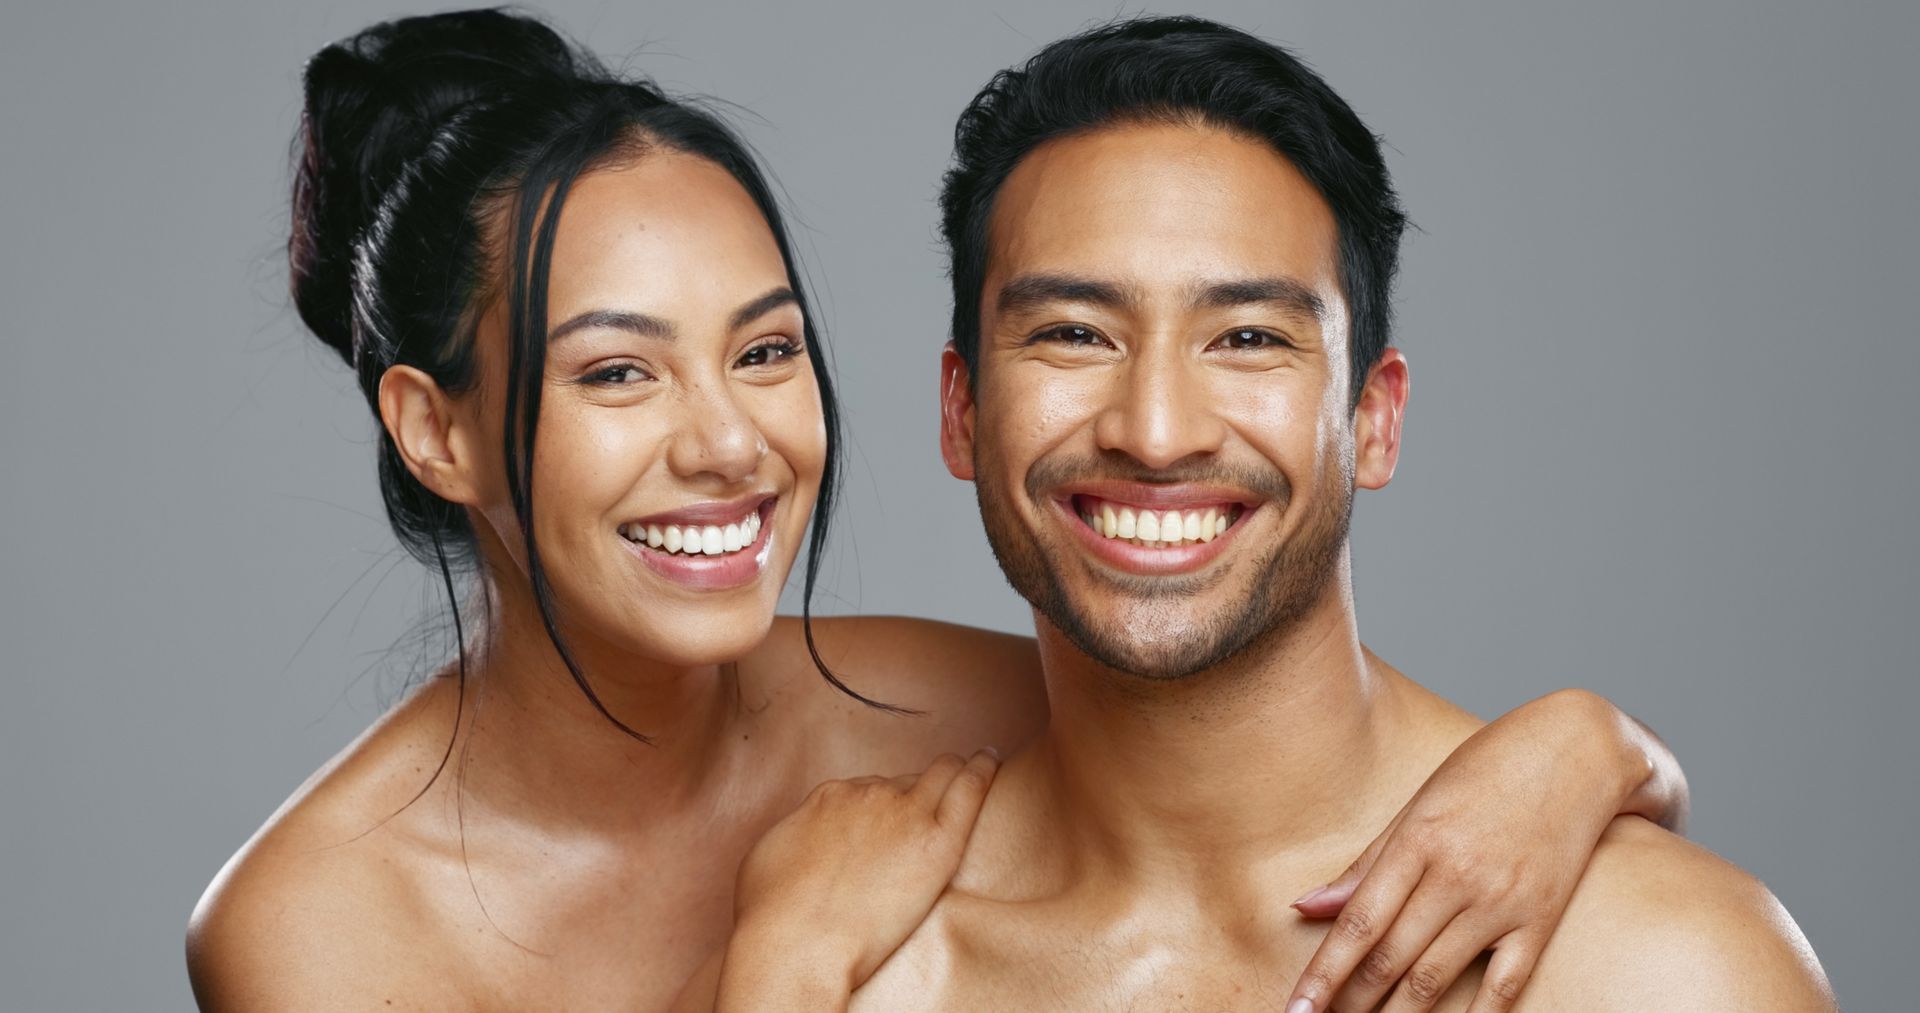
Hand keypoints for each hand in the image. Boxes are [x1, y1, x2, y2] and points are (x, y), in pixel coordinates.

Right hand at [714, 750, 1000, 1007]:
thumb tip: (807, 842)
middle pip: (904, 783)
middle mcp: (868, 795)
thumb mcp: (769, 860)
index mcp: (829, 798)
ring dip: (953, 772)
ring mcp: (905, 813)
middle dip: (915, 792)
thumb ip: (797, 839)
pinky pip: (969, 790)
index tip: (886, 821)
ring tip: (972, 769)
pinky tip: (991, 760)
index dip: (879, 805)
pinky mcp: (937, 841)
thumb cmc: (771, 914)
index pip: (867, 791)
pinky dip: (983, 769)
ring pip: (940, 775)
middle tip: (927, 808)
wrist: (797, 942)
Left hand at [1283, 689, 1683, 1012]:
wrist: (1578, 751)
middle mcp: (1456, 876)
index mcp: (1417, 841)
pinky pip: (1502, 986)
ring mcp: (1501, 902)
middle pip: (1390, 958)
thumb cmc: (1487, 769)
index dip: (1323, 973)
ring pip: (1436, 978)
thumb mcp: (1417, 805)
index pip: (1358, 923)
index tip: (1297, 1009)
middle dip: (1351, 1002)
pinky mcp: (1539, 920)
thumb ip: (1365, 864)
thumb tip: (1305, 907)